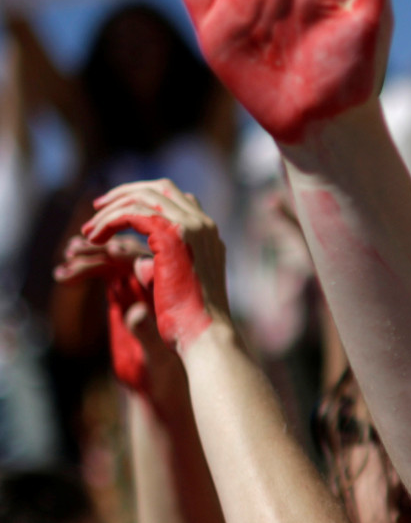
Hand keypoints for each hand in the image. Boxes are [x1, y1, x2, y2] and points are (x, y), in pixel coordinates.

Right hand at [55, 234, 165, 393]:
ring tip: (64, 268)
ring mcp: (142, 288)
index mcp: (173, 292)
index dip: (122, 253)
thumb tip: (135, 312)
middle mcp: (160, 284)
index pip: (149, 260)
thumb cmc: (167, 370)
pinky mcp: (127, 295)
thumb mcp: (158, 354)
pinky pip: (106, 272)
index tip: (102, 252)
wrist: (163, 383)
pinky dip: (86, 270)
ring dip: (88, 257)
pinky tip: (64, 275)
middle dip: (99, 250)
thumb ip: (146, 333)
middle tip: (72, 253)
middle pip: (128, 253)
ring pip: (114, 260)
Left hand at [77, 181, 230, 348]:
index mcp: (208, 235)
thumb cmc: (190, 321)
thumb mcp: (178, 285)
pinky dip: (109, 221)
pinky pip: (132, 213)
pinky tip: (95, 239)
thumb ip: (164, 265)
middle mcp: (204, 225)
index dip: (143, 198)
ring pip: (142, 197)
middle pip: (160, 187)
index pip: (177, 197)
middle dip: (125, 193)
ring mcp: (192, 227)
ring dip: (110, 210)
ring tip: (90, 231)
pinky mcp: (174, 235)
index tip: (117, 213)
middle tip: (98, 208)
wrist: (205, 335)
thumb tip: (139, 260)